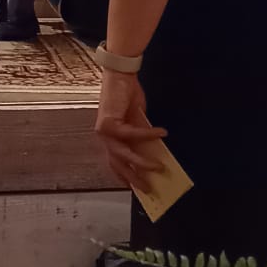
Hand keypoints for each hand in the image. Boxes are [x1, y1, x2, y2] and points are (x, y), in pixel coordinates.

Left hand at [95, 69, 166, 188]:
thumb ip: (141, 138)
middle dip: (134, 178)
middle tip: (148, 189)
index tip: (136, 190)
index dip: (124, 177)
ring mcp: (105, 132)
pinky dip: (148, 135)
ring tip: (159, 167)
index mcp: (109, 139)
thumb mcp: (137, 122)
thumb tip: (153, 154)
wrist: (119, 76)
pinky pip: (131, 134)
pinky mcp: (109, 123)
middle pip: (118, 165)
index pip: (115, 164)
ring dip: (142, 163)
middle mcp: (104, 138)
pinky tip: (162, 134)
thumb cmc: (127, 98)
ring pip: (124, 154)